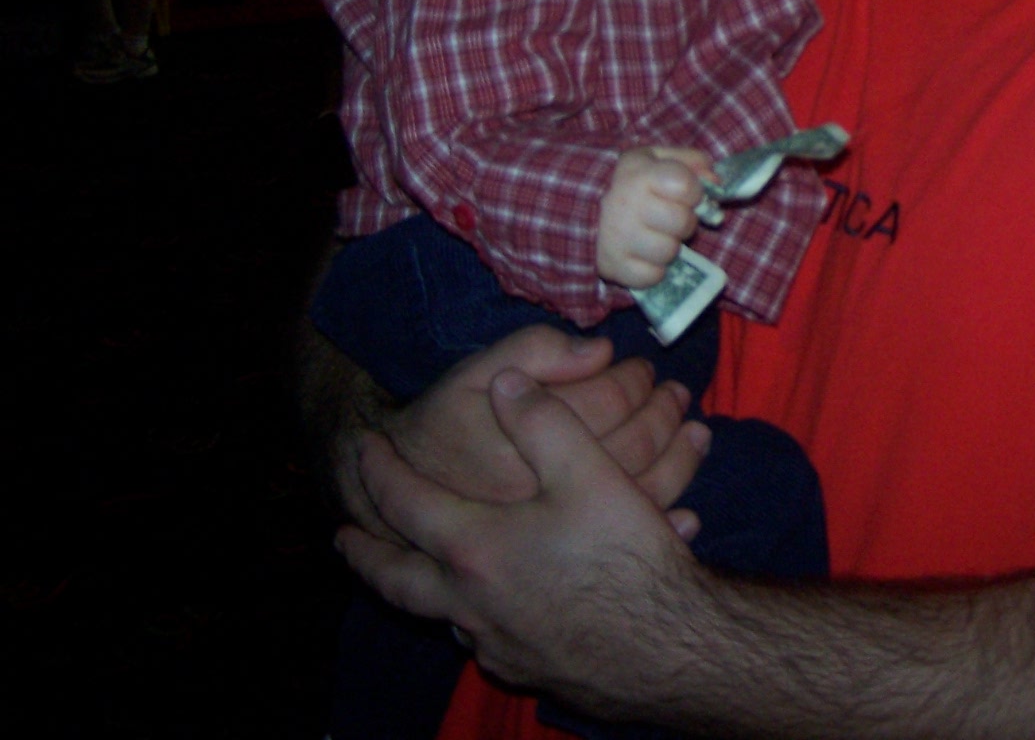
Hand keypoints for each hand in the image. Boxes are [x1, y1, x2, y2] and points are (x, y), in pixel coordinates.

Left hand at [340, 367, 710, 707]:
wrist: (670, 651)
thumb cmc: (627, 560)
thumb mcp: (591, 475)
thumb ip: (544, 423)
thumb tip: (508, 385)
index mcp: (475, 550)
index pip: (406, 505)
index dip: (382, 473)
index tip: (364, 449)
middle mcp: (470, 604)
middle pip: (397, 580)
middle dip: (367, 554)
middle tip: (343, 539)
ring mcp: (497, 644)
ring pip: (441, 616)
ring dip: (424, 590)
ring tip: (424, 570)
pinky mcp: (529, 670)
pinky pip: (486, 641)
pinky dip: (476, 619)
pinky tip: (500, 608)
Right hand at [352, 325, 707, 541]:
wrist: (394, 509)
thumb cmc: (441, 431)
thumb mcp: (470, 377)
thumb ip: (531, 352)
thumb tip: (599, 350)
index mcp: (524, 445)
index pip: (605, 401)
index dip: (632, 378)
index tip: (641, 368)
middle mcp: (544, 498)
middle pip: (633, 446)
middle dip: (664, 413)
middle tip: (676, 393)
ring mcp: (561, 538)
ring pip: (645, 494)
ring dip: (681, 458)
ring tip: (694, 431)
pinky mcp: (569, 564)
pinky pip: (633, 541)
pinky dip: (671, 518)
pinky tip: (687, 507)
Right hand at [598, 146, 712, 287]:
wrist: (586, 213)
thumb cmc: (634, 185)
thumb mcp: (660, 160)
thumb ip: (692, 162)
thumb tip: (715, 183)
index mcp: (638, 173)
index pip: (686, 185)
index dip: (694, 192)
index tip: (684, 195)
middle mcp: (624, 204)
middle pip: (682, 222)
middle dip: (683, 222)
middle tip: (670, 219)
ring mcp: (617, 237)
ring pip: (669, 252)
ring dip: (669, 247)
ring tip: (655, 236)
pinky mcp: (613, 266)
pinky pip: (653, 276)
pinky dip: (654, 269)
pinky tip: (643, 255)